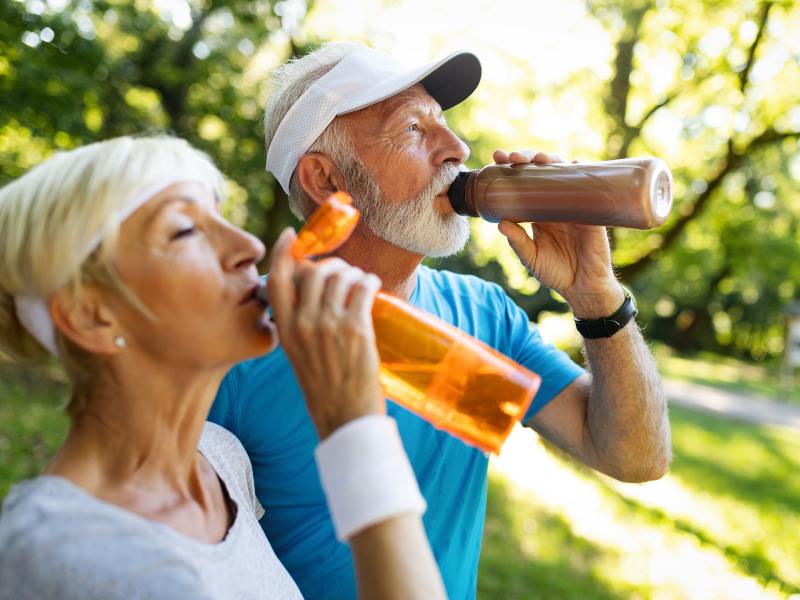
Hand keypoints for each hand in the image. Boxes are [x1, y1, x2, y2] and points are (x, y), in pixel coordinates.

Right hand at [268, 228, 383, 438]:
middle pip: (314, 272)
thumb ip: (300, 324)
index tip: (291, 236)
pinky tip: (372, 285)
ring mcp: (329, 325)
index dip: (282, 252)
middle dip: (332, 265)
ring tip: (361, 282)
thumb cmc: (324, 387)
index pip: (277, 279)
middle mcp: (303, 324)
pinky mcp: (355, 329)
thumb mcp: (299, 353)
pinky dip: (369, 281)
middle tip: (343, 272)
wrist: (344, 417)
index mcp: (286, 329)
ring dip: (354, 273)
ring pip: (341, 277)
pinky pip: (362, 288)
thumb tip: (314, 293)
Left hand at [492, 149, 623, 317]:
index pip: (522, 183)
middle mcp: (555, 203)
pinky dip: (582, 172)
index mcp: (538, 211)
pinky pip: (589, 187)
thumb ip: (518, 241)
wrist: (583, 287)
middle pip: (541, 171)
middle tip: (513, 157)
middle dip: (527, 158)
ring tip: (538, 159)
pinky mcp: (591, 211)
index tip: (497, 158)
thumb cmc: (556, 272)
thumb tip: (501, 223)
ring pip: (563, 173)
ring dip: (551, 160)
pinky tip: (574, 163)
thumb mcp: (531, 257)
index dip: (511, 168)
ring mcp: (574, 204)